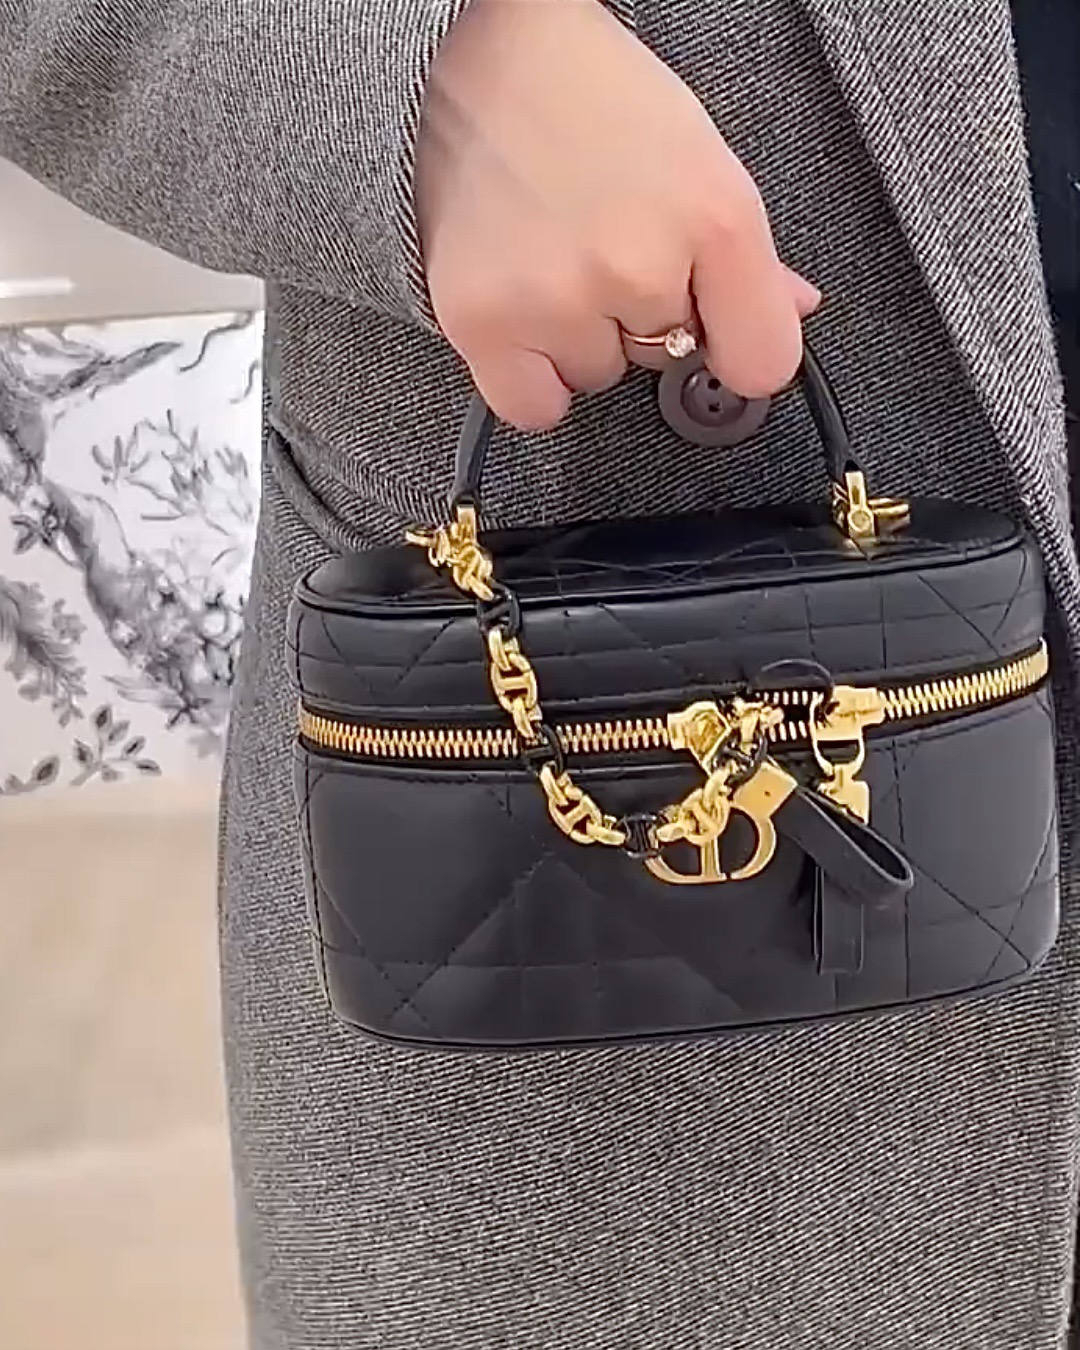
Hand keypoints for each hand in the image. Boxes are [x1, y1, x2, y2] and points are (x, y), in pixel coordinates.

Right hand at [415, 0, 820, 430]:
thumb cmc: (590, 97)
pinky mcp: (485, 323)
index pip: (762, 361)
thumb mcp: (696, 157)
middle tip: (600, 240)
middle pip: (665, 359)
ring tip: (550, 257)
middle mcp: (639, 265)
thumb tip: (792, 312)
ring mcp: (558, 299)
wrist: (477, 54)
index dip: (739, 350)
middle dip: (639, 314)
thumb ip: (749, 253)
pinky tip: (523, 314)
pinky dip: (530, 378)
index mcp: (712, 216)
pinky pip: (535, 408)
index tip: (716, 334)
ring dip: (578, 337)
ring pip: (598, 376)